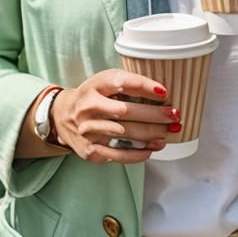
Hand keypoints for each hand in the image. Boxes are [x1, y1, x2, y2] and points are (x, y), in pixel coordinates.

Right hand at [50, 69, 181, 163]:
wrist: (63, 116)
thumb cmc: (93, 96)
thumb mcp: (105, 82)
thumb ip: (127, 85)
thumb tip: (162, 94)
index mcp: (95, 85)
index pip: (122, 82)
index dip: (145, 86)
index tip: (164, 92)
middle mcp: (89, 107)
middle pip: (126, 111)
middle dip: (154, 114)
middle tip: (174, 115)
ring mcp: (88, 130)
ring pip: (125, 134)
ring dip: (151, 134)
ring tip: (169, 132)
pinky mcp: (90, 150)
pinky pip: (119, 154)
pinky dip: (139, 153)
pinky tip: (153, 148)